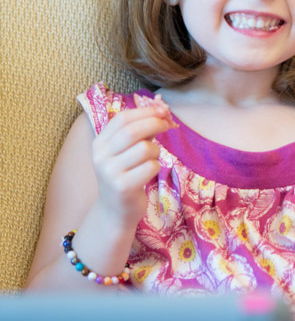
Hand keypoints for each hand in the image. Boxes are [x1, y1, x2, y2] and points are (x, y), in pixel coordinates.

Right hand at [91, 103, 172, 227]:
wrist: (115, 210)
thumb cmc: (125, 175)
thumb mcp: (125, 152)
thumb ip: (140, 132)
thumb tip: (161, 111)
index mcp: (100, 143)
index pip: (122, 119)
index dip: (144, 112)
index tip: (162, 110)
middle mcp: (101, 156)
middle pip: (133, 131)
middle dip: (155, 124)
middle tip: (168, 125)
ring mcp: (110, 172)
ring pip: (144, 149)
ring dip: (156, 151)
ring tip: (152, 158)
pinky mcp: (123, 187)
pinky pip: (150, 167)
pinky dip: (156, 166)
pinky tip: (149, 173)